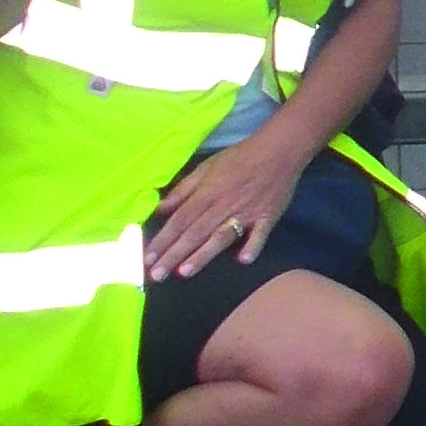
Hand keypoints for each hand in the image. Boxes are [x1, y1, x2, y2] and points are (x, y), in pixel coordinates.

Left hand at [146, 127, 311, 280]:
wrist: (278, 150)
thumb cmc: (239, 158)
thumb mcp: (206, 167)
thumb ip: (183, 190)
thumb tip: (160, 210)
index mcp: (206, 193)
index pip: (179, 220)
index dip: (163, 239)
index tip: (147, 258)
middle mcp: (222, 206)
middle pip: (194, 233)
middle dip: (173, 255)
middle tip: (156, 275)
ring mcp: (245, 213)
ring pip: (220, 237)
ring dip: (202, 254)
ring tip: (184, 272)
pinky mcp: (267, 218)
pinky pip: (259, 234)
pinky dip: (252, 246)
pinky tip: (243, 260)